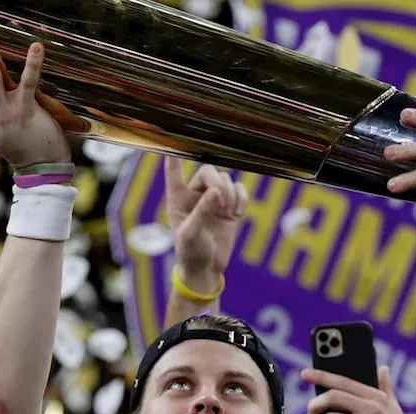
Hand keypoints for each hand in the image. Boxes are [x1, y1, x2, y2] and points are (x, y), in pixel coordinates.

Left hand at [167, 160, 246, 293]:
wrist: (206, 269)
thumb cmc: (190, 252)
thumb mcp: (190, 233)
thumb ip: (202, 211)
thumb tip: (217, 192)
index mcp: (178, 198)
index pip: (175, 172)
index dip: (176, 157)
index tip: (175, 142)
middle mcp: (195, 195)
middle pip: (209, 171)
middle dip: (218, 182)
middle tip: (220, 201)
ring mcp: (214, 201)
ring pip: (226, 180)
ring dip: (230, 193)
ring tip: (227, 213)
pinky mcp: (230, 208)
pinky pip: (240, 191)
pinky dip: (241, 198)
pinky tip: (236, 213)